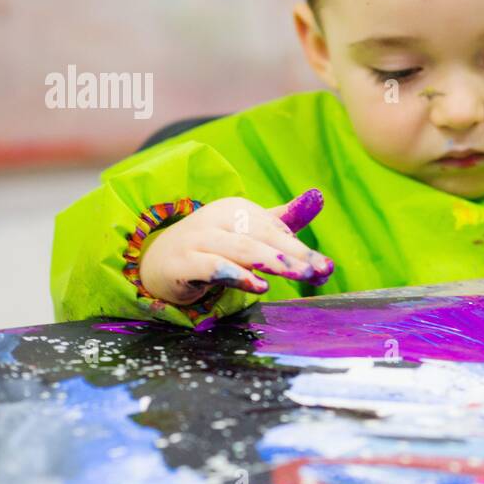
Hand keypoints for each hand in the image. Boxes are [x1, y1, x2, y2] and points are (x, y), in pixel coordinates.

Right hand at [138, 188, 332, 305]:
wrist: (157, 262)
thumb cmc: (212, 246)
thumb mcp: (248, 231)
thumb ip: (283, 220)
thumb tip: (318, 197)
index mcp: (236, 210)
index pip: (275, 229)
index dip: (302, 249)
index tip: (326, 269)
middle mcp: (217, 219)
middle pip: (263, 237)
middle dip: (295, 255)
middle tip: (321, 271)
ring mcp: (197, 240)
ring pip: (242, 249)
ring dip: (274, 262)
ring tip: (302, 275)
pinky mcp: (181, 264)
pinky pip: (212, 267)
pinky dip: (237, 275)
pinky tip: (260, 285)